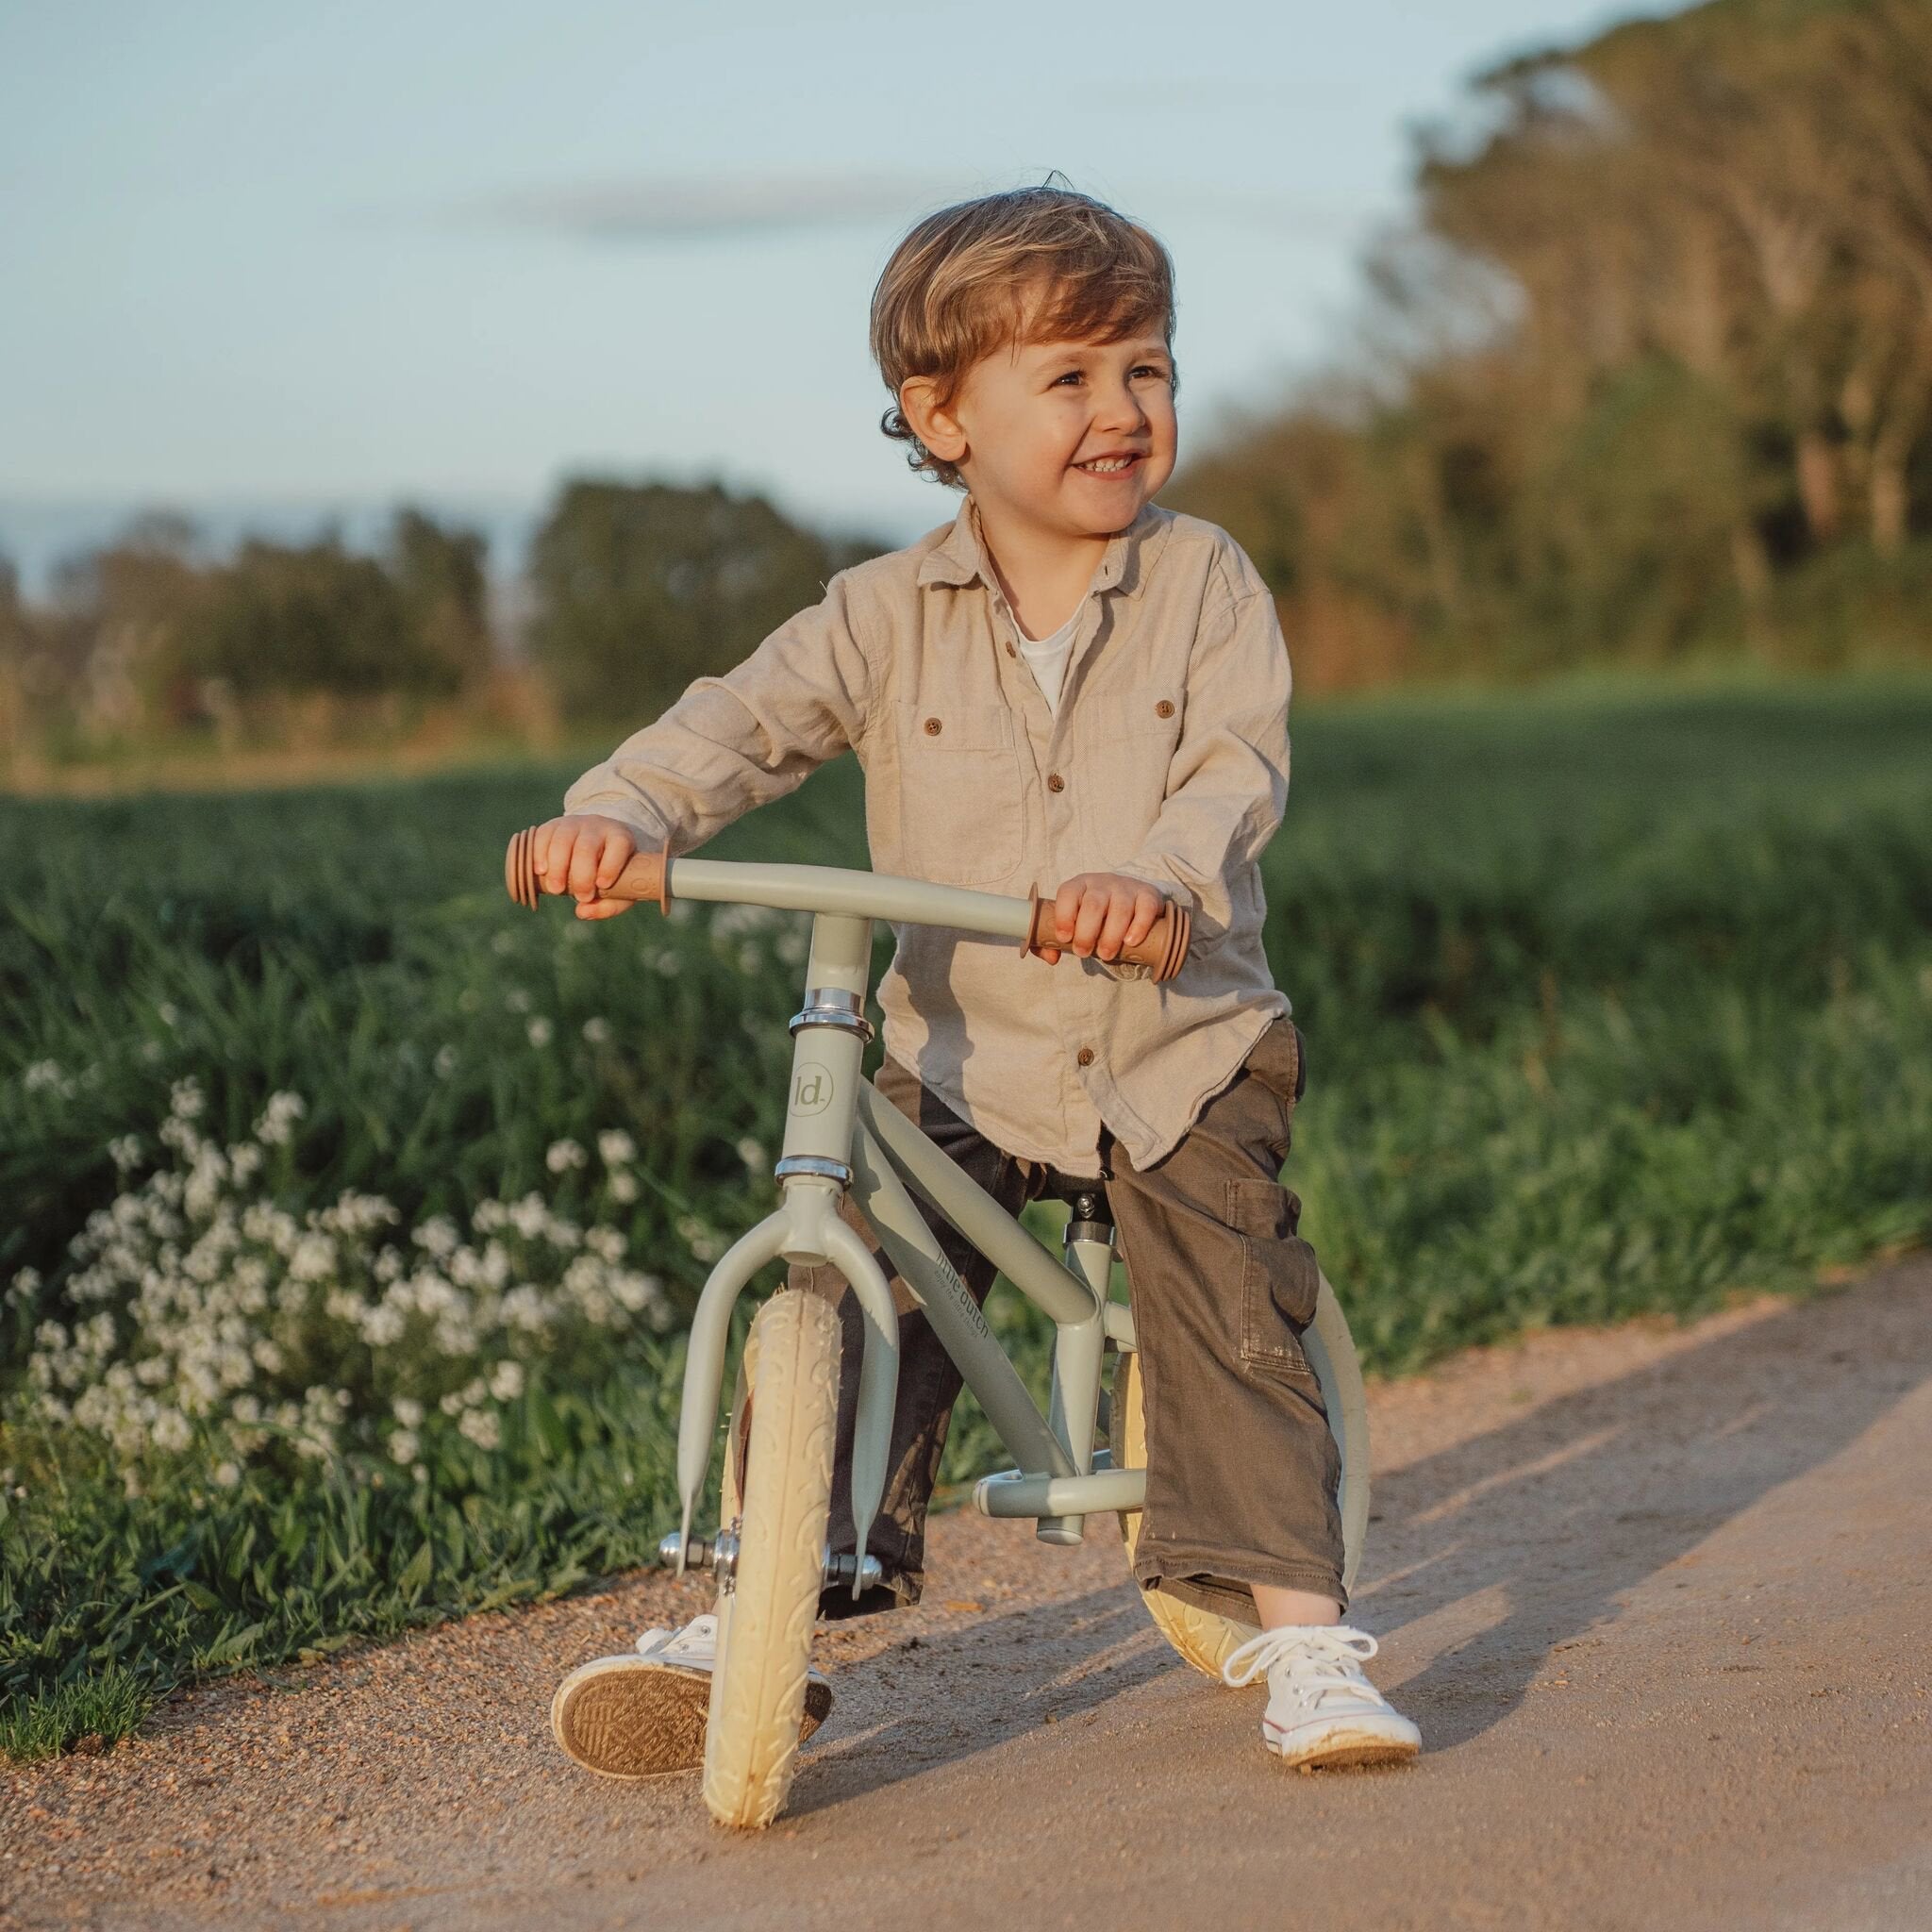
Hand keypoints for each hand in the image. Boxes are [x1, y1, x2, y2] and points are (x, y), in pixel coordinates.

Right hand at [532, 814, 638, 919]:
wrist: (595, 843)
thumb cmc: (609, 871)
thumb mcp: (619, 888)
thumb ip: (609, 905)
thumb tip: (582, 912)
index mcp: (620, 838)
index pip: (619, 845)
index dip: (611, 865)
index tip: (602, 886)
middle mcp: (597, 826)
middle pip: (586, 847)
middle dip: (581, 875)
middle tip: (579, 897)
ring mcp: (573, 824)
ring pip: (562, 840)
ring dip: (557, 868)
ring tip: (555, 890)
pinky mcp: (552, 826)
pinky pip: (542, 836)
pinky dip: (539, 854)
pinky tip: (540, 871)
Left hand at [1040, 871, 1165, 965]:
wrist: (1130, 899)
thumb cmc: (1095, 917)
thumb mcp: (1075, 922)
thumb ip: (1055, 942)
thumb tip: (1052, 957)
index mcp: (1079, 886)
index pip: (1068, 893)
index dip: (1063, 916)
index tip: (1064, 938)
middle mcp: (1102, 883)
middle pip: (1093, 904)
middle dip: (1086, 933)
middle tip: (1083, 953)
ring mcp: (1126, 888)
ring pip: (1119, 909)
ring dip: (1111, 936)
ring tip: (1105, 955)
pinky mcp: (1147, 896)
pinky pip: (1145, 909)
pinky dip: (1138, 927)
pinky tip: (1130, 942)